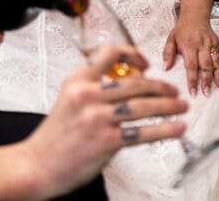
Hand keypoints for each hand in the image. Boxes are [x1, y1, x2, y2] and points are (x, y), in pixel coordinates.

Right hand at [0, 43, 187, 198]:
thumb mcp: (69, 99)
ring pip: (142, 105)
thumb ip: (94, 88)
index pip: (110, 53)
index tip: (146, 65)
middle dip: (160, 86)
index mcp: (77, 79)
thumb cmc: (56, 135)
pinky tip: (177, 128)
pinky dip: (165, 129)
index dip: (133, 55)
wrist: (37, 165)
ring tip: (181, 107)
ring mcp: (97, 117)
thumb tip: (130, 84)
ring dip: (168, 105)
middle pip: (134, 82)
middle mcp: (87, 93)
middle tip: (173, 91)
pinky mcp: (106, 140)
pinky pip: (143, 131)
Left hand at [162, 12, 218, 95]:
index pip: (191, 65)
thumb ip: (168, 53)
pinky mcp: (218, 42)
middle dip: (207, 80)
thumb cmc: (182, 29)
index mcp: (189, 46)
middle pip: (206, 65)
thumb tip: (166, 68)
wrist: (195, 14)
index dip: (192, 80)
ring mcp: (212, 44)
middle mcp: (202, 45)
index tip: (193, 92)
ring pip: (217, 60)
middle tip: (207, 93)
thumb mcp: (171, 38)